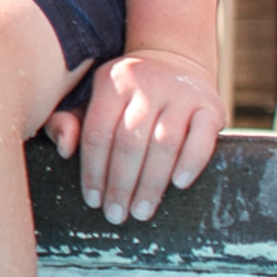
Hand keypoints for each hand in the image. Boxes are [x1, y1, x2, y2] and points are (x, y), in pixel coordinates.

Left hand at [47, 46, 222, 221]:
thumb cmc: (126, 94)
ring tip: (141, 212)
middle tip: (116, 215)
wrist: (175, 61)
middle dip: (121, 184)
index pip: (98, 133)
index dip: (94, 171)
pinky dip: (190, 163)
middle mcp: (147, 84)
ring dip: (151, 183)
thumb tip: (65, 150)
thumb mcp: (91, 98)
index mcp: (112, 82)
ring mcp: (181, 94)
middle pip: (130, 142)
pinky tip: (178, 184)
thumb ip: (68, 122)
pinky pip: (202, 138)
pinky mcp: (211, 104)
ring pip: (164, 144)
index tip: (93, 201)